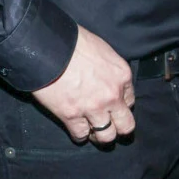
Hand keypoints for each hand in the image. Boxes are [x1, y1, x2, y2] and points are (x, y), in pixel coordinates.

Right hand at [33, 25, 134, 143]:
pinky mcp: (71, 116)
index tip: (112, 106)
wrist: (48, 46)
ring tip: (94, 132)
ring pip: (106, 136)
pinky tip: (77, 131)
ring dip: (101, 136)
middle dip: (119, 128)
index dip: (120, 105)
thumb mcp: (102, 50)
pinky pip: (81, 136)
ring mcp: (93, 108)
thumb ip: (108, 69)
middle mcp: (112, 95)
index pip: (130, 101)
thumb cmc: (73, 42)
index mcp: (121, 76)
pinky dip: (80, 136)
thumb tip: (104, 78)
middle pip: (126, 125)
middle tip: (110, 126)